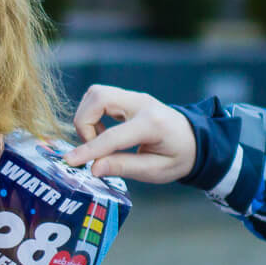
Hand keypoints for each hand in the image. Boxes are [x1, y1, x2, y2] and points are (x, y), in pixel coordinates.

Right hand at [66, 85, 197, 183]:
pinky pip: (100, 97)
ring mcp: (135, 97)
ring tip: (99, 141)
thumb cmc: (178, 157)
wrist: (195, 140)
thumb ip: (124, 167)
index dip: (89, 149)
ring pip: (96, 94)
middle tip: (92, 149)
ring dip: (87, 117)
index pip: (113, 135)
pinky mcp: (128, 97)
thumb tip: (94, 168)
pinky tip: (104, 133)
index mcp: (152, 124)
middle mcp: (142, 103)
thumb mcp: (156, 170)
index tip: (70, 161)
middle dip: (84, 123)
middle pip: (98, 98)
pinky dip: (93, 114)